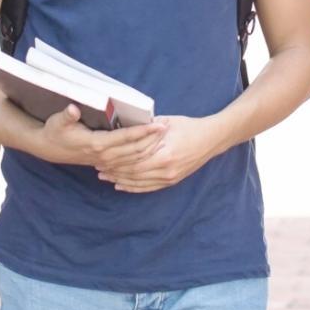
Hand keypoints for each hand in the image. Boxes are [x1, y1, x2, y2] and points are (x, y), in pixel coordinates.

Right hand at [34, 104, 166, 168]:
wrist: (49, 149)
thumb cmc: (55, 131)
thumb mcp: (57, 122)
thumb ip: (67, 116)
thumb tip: (72, 109)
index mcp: (96, 144)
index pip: (126, 138)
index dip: (144, 131)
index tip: (159, 124)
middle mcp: (104, 155)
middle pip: (136, 150)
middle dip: (154, 139)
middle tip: (169, 127)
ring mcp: (106, 162)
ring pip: (135, 159)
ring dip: (151, 148)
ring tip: (165, 136)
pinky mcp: (107, 163)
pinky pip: (130, 164)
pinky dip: (143, 157)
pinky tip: (153, 149)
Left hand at [96, 115, 226, 192]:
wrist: (211, 139)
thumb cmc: (189, 126)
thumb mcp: (166, 122)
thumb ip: (146, 127)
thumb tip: (124, 126)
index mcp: (164, 154)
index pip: (134, 160)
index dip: (116, 160)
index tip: (102, 156)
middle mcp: (166, 169)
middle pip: (134, 173)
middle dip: (114, 171)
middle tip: (97, 167)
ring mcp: (170, 177)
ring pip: (139, 182)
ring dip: (120, 180)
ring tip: (105, 176)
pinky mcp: (172, 181)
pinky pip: (149, 187)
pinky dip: (133, 187)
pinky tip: (121, 185)